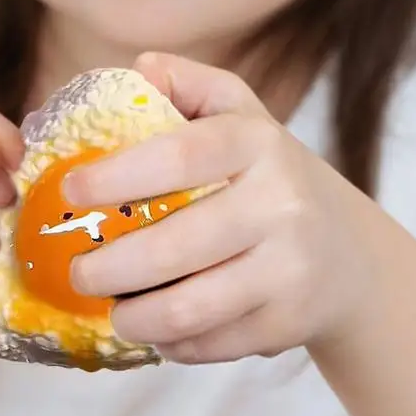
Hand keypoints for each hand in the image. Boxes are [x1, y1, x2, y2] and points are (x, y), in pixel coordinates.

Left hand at [63, 53, 378, 363]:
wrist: (346, 252)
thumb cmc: (266, 175)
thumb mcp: (238, 113)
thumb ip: (186, 85)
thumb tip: (136, 71)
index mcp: (257, 143)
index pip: (180, 157)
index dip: (115, 176)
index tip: (69, 192)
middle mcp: (281, 203)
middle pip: (172, 247)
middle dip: (104, 268)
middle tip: (77, 271)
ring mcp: (290, 268)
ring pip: (186, 309)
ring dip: (131, 317)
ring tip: (112, 307)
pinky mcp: (291, 323)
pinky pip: (209, 345)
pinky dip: (170, 342)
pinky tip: (158, 326)